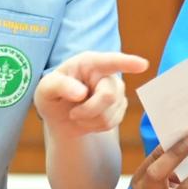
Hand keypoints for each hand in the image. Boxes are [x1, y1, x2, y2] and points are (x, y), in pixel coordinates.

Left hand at [33, 51, 148, 138]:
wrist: (60, 116)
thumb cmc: (52, 96)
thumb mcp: (45, 89)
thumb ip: (59, 86)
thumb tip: (81, 93)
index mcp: (89, 63)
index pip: (111, 62)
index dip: (128, 62)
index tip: (143, 65)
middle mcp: (106, 73)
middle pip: (108, 96)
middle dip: (89, 111)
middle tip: (73, 114)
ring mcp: (116, 90)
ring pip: (110, 113)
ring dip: (89, 121)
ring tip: (78, 114)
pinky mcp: (120, 106)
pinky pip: (112, 122)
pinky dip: (95, 127)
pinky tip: (88, 119)